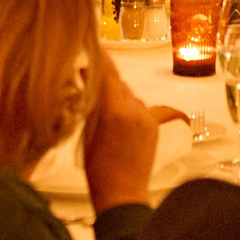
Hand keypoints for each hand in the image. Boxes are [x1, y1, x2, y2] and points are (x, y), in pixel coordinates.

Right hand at [82, 70, 184, 210]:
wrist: (122, 195)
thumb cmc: (97, 169)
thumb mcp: (87, 131)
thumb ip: (89, 101)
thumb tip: (86, 75)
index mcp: (114, 110)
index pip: (107, 72)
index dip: (100, 56)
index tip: (93, 43)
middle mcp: (135, 108)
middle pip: (118, 82)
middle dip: (104, 78)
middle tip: (87, 75)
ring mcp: (146, 117)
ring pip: (128, 94)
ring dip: (115, 94)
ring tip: (100, 103)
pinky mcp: (153, 125)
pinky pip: (138, 107)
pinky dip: (126, 106)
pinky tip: (115, 118)